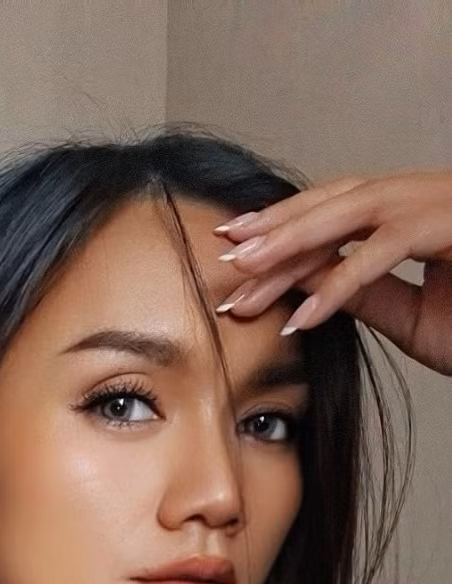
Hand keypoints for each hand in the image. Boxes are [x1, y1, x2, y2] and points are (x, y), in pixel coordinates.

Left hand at [212, 168, 451, 375]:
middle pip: (340, 201)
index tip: (234, 252)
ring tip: (247, 279)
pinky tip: (301, 315)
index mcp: (417, 211)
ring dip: (296, 244)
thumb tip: (309, 292)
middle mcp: (430, 195)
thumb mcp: (413, 317)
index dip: (286, 225)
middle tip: (224, 256)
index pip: (341, 209)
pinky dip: (340, 283)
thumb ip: (366, 296)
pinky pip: (387, 251)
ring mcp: (445, 204)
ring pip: (357, 212)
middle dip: (278, 228)